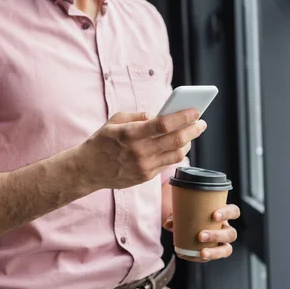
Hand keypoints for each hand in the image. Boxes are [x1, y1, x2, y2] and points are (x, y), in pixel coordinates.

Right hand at [76, 109, 206, 189]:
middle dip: (193, 130)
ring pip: (176, 155)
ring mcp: (143, 166)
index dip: (183, 117)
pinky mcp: (145, 177)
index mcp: (130, 133)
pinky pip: (167, 164)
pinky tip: (178, 147)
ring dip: (187, 143)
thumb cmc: (102, 141)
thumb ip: (138, 116)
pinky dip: (175, 154)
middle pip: (175, 140)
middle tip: (202, 123)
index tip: (196, 111)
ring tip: (191, 135)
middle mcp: (139, 151)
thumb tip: (159, 115)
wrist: (88, 169)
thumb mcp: (115, 121)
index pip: (163, 124)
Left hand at [163, 204, 239, 262]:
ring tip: (202, 252)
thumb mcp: (184, 211)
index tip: (214, 215)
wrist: (187, 224)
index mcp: (223, 215)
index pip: (234, 211)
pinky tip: (192, 256)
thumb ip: (176, 216)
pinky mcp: (214, 252)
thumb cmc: (190, 214)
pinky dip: (202, 258)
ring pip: (227, 249)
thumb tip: (168, 224)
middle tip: (201, 235)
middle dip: (217, 235)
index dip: (228, 213)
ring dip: (215, 251)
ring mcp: (222, 242)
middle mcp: (226, 229)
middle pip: (231, 234)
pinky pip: (213, 257)